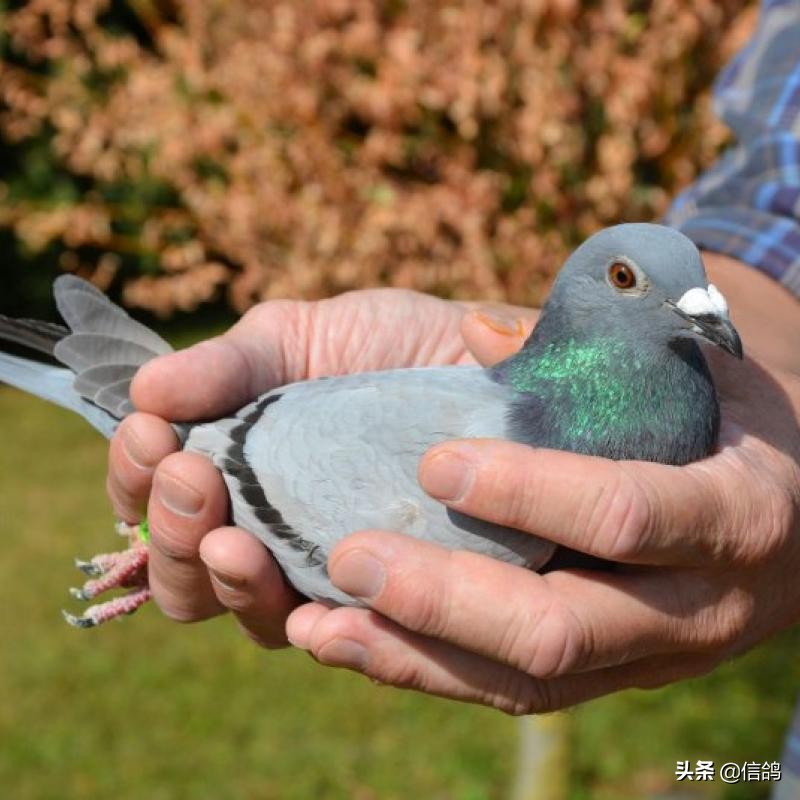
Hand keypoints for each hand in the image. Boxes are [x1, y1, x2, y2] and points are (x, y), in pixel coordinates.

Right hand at [107, 287, 535, 643]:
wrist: (478, 360)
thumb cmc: (384, 344)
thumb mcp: (298, 338)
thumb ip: (227, 366)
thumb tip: (144, 387)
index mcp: (234, 467)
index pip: (155, 497)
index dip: (136, 475)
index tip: (150, 432)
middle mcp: (266, 526)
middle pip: (185, 567)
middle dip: (171, 528)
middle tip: (190, 479)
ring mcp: (319, 565)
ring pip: (243, 606)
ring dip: (220, 578)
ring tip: (232, 540)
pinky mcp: (378, 594)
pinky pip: (327, 629)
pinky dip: (297, 615)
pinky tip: (296, 597)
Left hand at [285, 308, 799, 712]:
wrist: (797, 512)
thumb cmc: (732, 423)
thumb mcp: (694, 373)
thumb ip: (600, 353)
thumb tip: (479, 335)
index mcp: (731, 513)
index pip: (624, 517)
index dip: (530, 494)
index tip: (435, 465)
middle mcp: (697, 606)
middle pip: (561, 630)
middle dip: (447, 599)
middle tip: (351, 557)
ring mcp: (649, 656)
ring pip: (525, 682)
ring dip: (414, 657)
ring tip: (314, 629)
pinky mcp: (609, 677)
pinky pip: (512, 691)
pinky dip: (426, 670)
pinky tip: (350, 643)